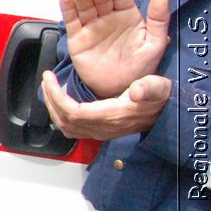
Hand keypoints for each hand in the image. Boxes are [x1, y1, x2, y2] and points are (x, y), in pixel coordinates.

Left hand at [41, 69, 169, 140]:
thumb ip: (148, 88)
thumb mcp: (157, 88)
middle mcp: (101, 128)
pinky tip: (59, 101)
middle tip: (46, 80)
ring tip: (48, 89)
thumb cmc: (158, 98)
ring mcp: (98, 132)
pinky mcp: (98, 131)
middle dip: (50, 99)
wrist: (164, 114)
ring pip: (65, 126)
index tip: (49, 78)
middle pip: (64, 120)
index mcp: (110, 116)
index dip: (57, 96)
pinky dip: (60, 115)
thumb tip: (136, 90)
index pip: (73, 112)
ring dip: (52, 108)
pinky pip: (71, 128)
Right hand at [59, 0, 169, 96]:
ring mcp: (92, 26)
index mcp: (128, 15)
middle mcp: (108, 17)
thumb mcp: (155, 43)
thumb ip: (158, 19)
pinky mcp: (77, 37)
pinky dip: (67, 7)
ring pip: (85, 6)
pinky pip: (71, 20)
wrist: (119, 88)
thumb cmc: (140, 66)